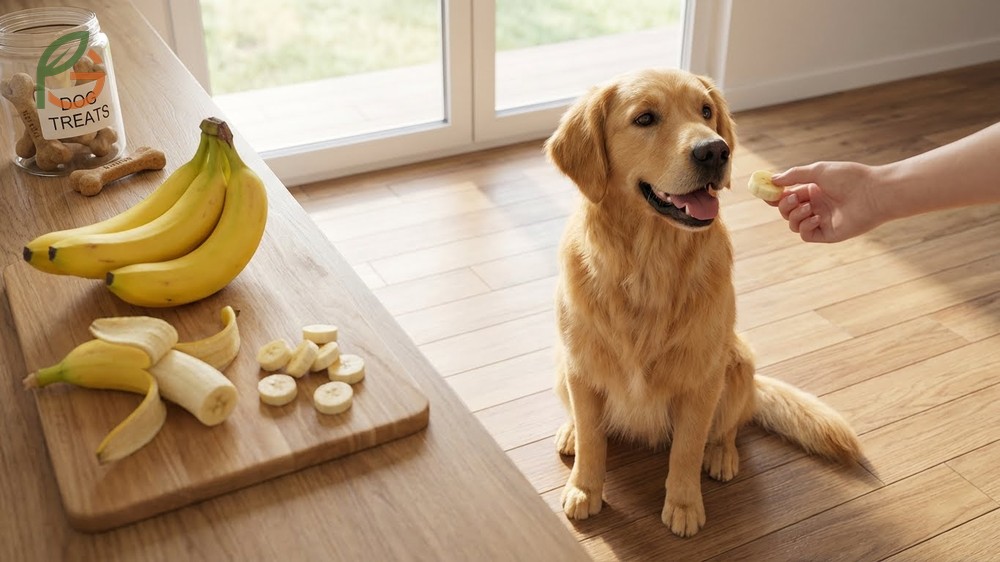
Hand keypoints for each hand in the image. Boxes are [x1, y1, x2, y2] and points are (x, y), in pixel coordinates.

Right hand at [769, 161, 883, 242]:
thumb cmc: (849, 178)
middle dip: (785, 205)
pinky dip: (805, 226)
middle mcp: (816, 206)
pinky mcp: (828, 234)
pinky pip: (806, 234)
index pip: (787, 195)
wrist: (874, 193)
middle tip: (793, 198)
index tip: (765, 192)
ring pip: (793, 224)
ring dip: (795, 215)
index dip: (775, 195)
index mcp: (813, 190)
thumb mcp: (818, 171)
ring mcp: (821, 220)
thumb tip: (773, 179)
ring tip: (809, 208)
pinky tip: (817, 217)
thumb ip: (794, 175)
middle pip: (786, 211)